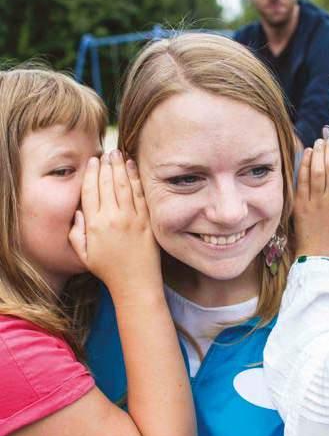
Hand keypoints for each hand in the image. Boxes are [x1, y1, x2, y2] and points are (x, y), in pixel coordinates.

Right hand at [69, 150, 161, 294]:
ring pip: (124, 185)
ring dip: (120, 166)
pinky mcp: (147, 221)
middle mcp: (112, 218)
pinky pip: (140, 195)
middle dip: (106, 164)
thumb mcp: (83, 255)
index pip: (91, 191)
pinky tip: (133, 167)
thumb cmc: (108, 271)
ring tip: (118, 153)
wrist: (135, 284)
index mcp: (94, 225)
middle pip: (107, 183)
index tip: (93, 161)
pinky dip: (136, 179)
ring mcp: (131, 218)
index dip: (92, 173)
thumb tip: (77, 212)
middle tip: (107, 151)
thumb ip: (75, 233)